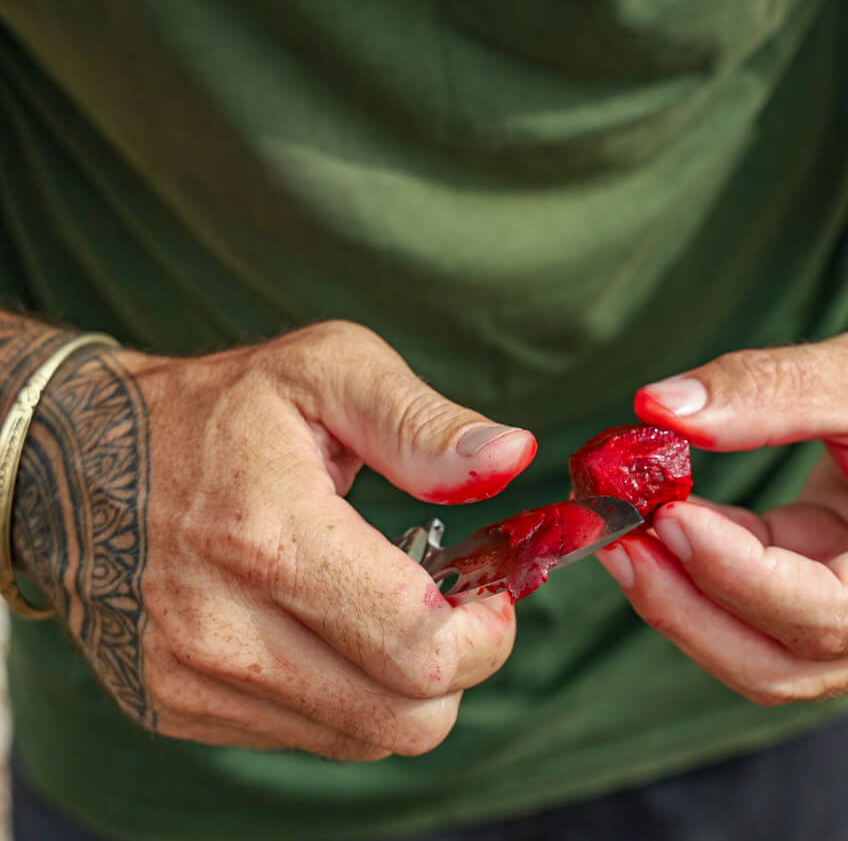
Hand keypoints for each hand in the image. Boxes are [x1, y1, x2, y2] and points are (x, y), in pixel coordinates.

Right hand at [13, 321, 536, 758]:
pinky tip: (328, 630)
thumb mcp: (326, 369)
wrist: (74, 459)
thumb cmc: (221, 407)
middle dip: (458, 669)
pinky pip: (310, 737)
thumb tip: (513, 456)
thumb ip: (422, 422)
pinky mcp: (176, 707)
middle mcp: (224, 627)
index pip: (421, 648)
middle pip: (405, 718)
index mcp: (272, 536)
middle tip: (450, 609)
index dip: (487, 633)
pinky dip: (345, 696)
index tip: (489, 595)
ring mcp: (193, 678)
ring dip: (402, 687)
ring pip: (365, 738)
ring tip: (385, 612)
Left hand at [595, 307, 847, 704]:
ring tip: (627, 537)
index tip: (668, 514)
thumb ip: (767, 389)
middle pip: (789, 663)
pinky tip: (668, 529)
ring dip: (692, 607)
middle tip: (617, 543)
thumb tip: (658, 407)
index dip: (736, 573)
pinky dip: (713, 581)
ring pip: (772, 657)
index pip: (829, 612)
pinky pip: (770, 617)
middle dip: (691, 611)